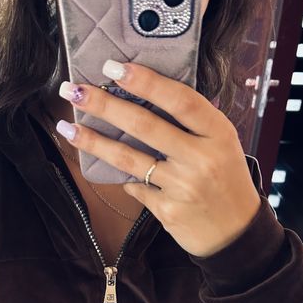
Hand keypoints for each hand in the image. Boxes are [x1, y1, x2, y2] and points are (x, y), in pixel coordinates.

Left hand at [56, 60, 261, 258]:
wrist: (235, 233)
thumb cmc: (225, 180)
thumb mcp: (222, 145)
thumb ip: (192, 124)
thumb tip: (142, 98)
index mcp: (218, 134)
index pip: (180, 100)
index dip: (146, 82)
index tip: (113, 69)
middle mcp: (201, 159)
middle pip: (145, 126)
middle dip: (105, 106)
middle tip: (73, 92)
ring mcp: (183, 187)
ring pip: (129, 159)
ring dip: (94, 142)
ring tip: (67, 129)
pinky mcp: (167, 211)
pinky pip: (136, 187)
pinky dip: (125, 178)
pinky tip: (116, 171)